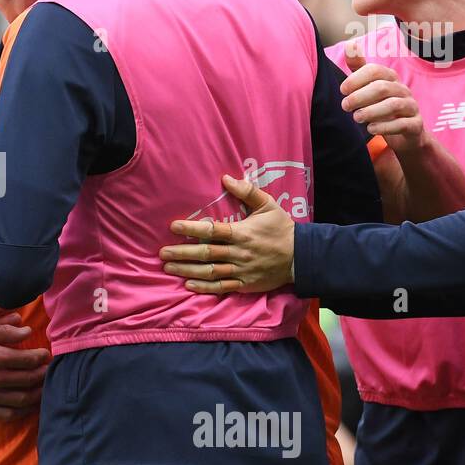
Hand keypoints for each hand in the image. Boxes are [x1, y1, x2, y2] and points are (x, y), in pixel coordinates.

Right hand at [0, 301, 49, 420]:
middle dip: (42, 375)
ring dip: (37, 394)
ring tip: (43, 388)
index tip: (45, 355)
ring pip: (23, 399)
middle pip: (30, 380)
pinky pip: (8, 414)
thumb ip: (2, 331)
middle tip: (48, 371)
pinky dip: (22, 411)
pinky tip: (27, 406)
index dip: (41, 357)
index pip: (30, 360)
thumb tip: (27, 329)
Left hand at [158, 174, 294, 293]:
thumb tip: (226, 177)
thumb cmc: (282, 229)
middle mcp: (238, 253)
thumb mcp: (268, 205)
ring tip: (168, 267)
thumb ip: (247, 192)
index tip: (173, 226)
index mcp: (242, 233)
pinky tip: (189, 285)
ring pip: (210, 272)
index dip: (191, 229)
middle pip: (205, 254)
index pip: (212, 231)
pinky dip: (204, 288)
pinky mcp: (244, 284)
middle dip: (182, 253)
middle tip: (162, 253)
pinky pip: (221, 287)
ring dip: (187, 270)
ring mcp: (241, 270)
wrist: (302, 257)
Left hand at [342, 44, 425, 153]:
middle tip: (345, 106)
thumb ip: (359, 68)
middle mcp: (402, 89)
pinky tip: (371, 129)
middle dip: (360, 97)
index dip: (356, 78)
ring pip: (393, 105)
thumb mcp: (368, 86)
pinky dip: (385, 127)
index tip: (342, 90)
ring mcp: (411, 107)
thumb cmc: (381, 105)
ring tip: (356, 118)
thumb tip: (351, 44)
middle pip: (382, 87)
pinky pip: (403, 124)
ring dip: (371, 112)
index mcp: (390, 78)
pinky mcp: (416, 125)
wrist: (404, 133)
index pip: (374, 70)